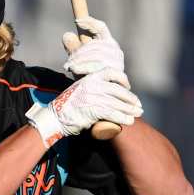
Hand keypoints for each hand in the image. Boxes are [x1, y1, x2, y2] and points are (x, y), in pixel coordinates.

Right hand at [25, 69, 142, 147]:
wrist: (55, 117)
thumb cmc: (68, 106)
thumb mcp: (80, 90)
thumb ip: (95, 89)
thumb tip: (113, 95)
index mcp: (89, 77)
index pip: (112, 72)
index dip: (123, 79)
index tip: (128, 87)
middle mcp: (92, 84)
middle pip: (118, 90)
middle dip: (130, 99)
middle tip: (138, 106)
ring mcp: (92, 96)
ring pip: (117, 103)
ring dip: (129, 110)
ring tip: (137, 114)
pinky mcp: (92, 109)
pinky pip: (112, 113)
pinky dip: (122, 118)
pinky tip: (129, 121)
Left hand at [62, 16, 125, 80]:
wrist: (100, 97)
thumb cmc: (90, 77)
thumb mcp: (79, 61)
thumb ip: (74, 48)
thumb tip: (67, 35)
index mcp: (108, 43)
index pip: (101, 27)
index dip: (90, 22)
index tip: (77, 21)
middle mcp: (115, 51)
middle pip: (95, 45)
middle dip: (79, 52)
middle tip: (67, 61)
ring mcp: (117, 62)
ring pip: (96, 55)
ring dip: (80, 60)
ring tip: (69, 66)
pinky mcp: (116, 73)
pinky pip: (98, 67)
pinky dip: (84, 68)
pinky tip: (74, 70)